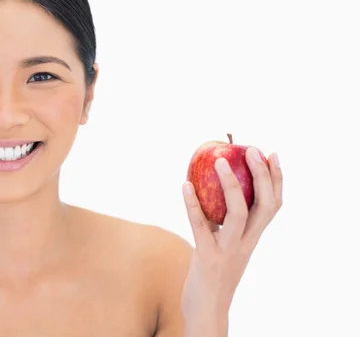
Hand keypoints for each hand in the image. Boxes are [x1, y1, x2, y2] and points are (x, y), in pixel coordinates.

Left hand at [180, 147, 282, 333]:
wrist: (207, 311)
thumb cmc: (212, 274)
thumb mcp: (224, 246)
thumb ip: (223, 225)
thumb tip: (210, 193)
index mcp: (253, 238)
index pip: (273, 205)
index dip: (276, 179)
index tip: (272, 154)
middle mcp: (246, 243)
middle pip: (264, 205)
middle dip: (262, 175)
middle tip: (252, 149)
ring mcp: (228, 250)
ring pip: (238, 213)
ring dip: (231, 184)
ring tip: (220, 160)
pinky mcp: (207, 257)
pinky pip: (200, 225)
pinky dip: (192, 203)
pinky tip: (184, 184)